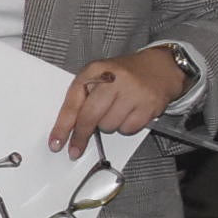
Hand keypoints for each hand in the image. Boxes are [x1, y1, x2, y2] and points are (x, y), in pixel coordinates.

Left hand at [48, 46, 185, 159]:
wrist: (160, 68)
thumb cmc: (122, 77)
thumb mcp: (97, 78)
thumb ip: (81, 99)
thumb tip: (67, 130)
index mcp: (95, 70)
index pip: (73, 103)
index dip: (62, 126)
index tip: (56, 143)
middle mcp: (114, 79)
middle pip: (90, 117)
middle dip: (81, 135)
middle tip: (76, 148)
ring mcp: (134, 91)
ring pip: (109, 126)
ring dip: (108, 126)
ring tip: (115, 111)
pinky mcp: (150, 104)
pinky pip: (128, 128)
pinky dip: (126, 126)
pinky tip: (129, 113)